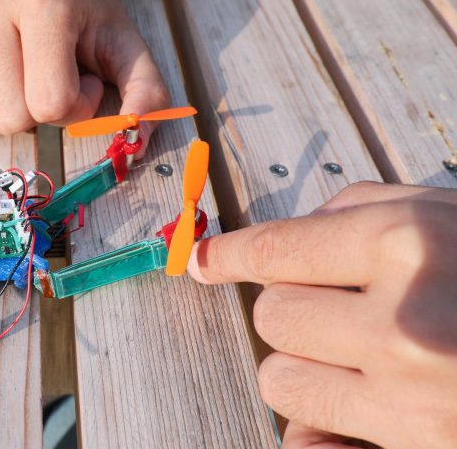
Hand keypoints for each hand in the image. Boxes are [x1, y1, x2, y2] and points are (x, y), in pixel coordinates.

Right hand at [0, 0, 167, 139]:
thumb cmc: (81, 5)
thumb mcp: (123, 40)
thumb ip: (144, 87)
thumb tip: (139, 132)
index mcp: (45, 0)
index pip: (50, 104)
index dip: (72, 107)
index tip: (78, 78)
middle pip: (7, 117)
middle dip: (34, 111)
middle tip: (43, 74)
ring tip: (14, 71)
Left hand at [187, 181, 456, 448]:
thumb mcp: (451, 217)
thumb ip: (367, 210)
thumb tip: (296, 229)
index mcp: (408, 245)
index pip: (275, 250)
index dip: (228, 256)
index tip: (202, 262)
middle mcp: (401, 323)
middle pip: (271, 315)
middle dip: (294, 308)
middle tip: (345, 309)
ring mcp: (409, 399)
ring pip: (280, 379)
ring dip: (306, 367)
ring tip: (363, 358)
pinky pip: (308, 442)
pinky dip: (318, 428)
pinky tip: (355, 410)